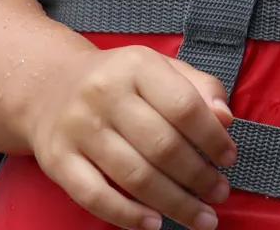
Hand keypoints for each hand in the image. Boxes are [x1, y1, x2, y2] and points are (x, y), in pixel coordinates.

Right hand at [24, 44, 237, 229]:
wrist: (49, 87)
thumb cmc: (121, 81)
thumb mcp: (161, 68)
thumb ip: (198, 87)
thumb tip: (225, 119)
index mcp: (137, 66)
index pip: (184, 106)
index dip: (212, 138)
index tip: (230, 159)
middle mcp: (104, 95)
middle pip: (162, 146)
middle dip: (198, 177)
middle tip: (220, 194)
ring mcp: (77, 129)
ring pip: (134, 176)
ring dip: (174, 202)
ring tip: (201, 217)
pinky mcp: (57, 160)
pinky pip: (95, 196)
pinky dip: (127, 215)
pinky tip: (155, 224)